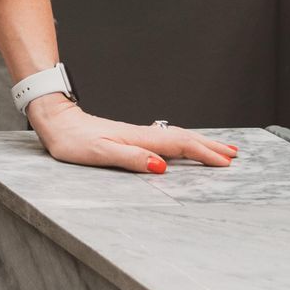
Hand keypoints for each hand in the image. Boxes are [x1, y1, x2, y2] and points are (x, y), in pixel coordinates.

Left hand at [26, 97, 240, 173]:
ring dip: (199, 143)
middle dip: (210, 147)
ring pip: (175, 137)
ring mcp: (136, 134)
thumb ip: (130, 158)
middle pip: (183, 138)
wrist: (55, 122)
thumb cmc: (72, 140)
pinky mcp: (128, 136)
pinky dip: (182, 142)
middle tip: (234, 155)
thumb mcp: (99, 153)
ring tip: (219, 149)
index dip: (204, 154)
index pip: (179, 145)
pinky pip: (164, 139)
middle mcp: (141, 134)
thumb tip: (161, 167)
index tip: (226, 163)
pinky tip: (182, 146)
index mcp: (138, 138)